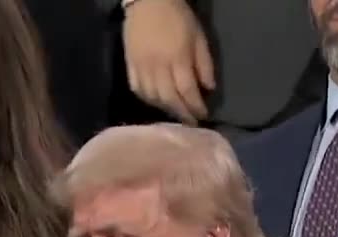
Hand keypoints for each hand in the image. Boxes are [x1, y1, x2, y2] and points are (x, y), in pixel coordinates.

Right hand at [122, 0, 215, 124]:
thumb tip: (208, 89)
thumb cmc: (178, 18)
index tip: (203, 116)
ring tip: (175, 113)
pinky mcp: (129, 64)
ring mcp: (141, 66)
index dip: (196, 107)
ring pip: (152, 96)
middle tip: (190, 123)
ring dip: (165, 109)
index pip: (188, 91)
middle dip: (182, 114)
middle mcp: (158, 66)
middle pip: (169, 99)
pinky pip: (136, 88)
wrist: (148, 1)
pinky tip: (156, 101)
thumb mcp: (199, 38)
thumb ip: (204, 64)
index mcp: (178, 59)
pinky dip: (147, 98)